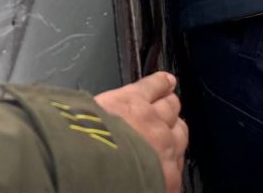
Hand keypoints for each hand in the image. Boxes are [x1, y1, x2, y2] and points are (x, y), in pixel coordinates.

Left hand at [95, 72, 187, 192]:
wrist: (85, 171)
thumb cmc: (102, 189)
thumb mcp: (132, 192)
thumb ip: (141, 188)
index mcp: (164, 179)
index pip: (174, 170)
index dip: (166, 166)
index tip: (160, 169)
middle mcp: (165, 147)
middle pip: (177, 135)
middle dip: (171, 134)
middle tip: (160, 136)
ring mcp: (151, 120)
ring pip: (169, 108)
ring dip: (168, 106)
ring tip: (168, 102)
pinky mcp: (133, 100)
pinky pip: (153, 87)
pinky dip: (159, 83)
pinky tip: (165, 80)